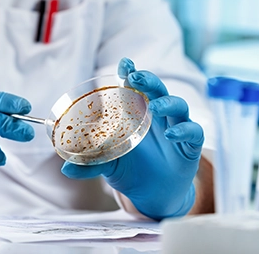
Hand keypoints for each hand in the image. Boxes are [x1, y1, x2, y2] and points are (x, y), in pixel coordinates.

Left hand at [61, 58, 203, 219]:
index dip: (131, 73)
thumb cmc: (131, 170)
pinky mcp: (190, 145)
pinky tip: (171, 134)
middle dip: (148, 80)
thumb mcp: (109, 166)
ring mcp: (176, 127)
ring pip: (178, 105)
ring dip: (166, 102)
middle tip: (136, 77)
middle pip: (157, 90)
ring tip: (154, 107)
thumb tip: (65, 168)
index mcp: (138, 114)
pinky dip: (183, 130)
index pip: (136, 88)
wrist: (154, 195)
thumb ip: (90, 164)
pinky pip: (193, 132)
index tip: (124, 63)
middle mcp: (158, 116)